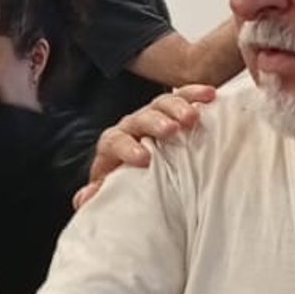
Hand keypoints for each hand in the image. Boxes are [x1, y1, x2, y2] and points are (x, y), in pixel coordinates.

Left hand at [77, 84, 216, 208]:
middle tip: (171, 129)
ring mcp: (152, 114)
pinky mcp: (172, 110)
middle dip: (156, 123)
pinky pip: (183, 97)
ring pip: (162, 104)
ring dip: (178, 107)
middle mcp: (132, 125)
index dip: (128, 148)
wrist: (135, 163)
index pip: (116, 141)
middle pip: (141, 118)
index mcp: (113, 143)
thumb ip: (98, 192)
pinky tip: (210, 95)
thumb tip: (84, 199)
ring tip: (194, 116)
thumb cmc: (124, 176)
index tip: (143, 159)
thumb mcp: (110, 187)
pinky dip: (195, 94)